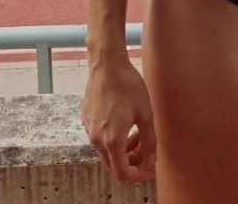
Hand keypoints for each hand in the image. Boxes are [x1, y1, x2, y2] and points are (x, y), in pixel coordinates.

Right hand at [81, 58, 156, 182]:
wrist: (106, 63)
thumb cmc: (127, 84)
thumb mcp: (145, 113)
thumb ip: (149, 141)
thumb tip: (151, 160)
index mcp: (112, 140)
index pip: (123, 173)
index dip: (138, 175)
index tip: (149, 169)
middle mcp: (96, 138)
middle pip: (113, 165)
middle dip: (132, 163)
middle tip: (146, 151)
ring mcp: (89, 129)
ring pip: (106, 152)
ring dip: (123, 150)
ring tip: (138, 134)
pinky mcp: (86, 119)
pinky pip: (100, 138)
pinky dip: (113, 139)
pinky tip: (125, 123)